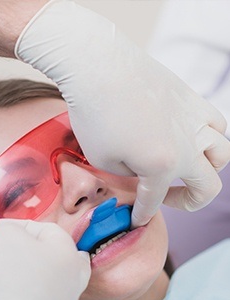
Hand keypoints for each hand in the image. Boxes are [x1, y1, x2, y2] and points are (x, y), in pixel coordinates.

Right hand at [0, 219, 90, 299]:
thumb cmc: (6, 280)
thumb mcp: (3, 235)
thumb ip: (8, 228)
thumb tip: (9, 234)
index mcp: (68, 252)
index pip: (45, 228)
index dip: (16, 226)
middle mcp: (72, 279)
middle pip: (53, 256)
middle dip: (27, 252)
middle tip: (4, 253)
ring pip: (43, 281)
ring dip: (20, 274)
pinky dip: (17, 297)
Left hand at [16, 0, 229, 226]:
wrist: (98, 67)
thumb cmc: (94, 114)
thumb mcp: (102, 159)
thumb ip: (128, 175)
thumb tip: (140, 172)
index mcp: (163, 166)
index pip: (155, 200)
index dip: (143, 214)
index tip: (135, 220)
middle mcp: (188, 146)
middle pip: (208, 186)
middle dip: (189, 202)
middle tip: (168, 198)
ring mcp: (195, 120)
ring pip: (222, 154)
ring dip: (207, 169)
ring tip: (185, 168)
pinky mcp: (192, 98)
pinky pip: (217, 124)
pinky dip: (210, 138)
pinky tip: (191, 138)